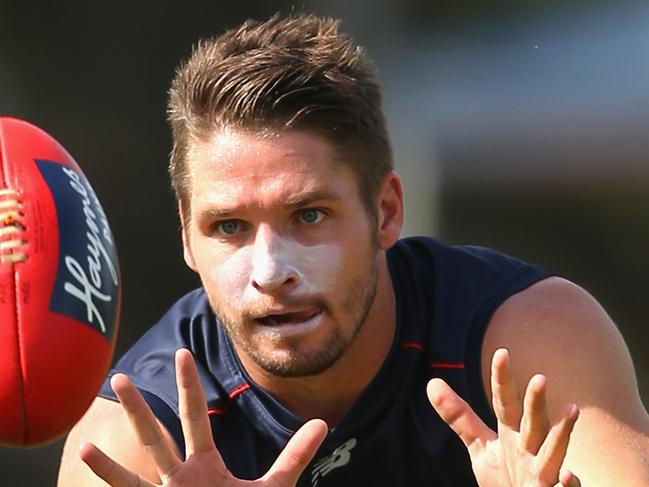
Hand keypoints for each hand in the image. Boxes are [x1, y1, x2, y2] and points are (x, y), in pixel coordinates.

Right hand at [79, 349, 327, 485]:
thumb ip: (294, 455)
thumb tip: (323, 422)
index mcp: (205, 464)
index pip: (196, 416)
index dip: (189, 386)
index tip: (182, 354)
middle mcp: (180, 476)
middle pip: (159, 433)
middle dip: (142, 407)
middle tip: (121, 376)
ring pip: (140, 461)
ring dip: (120, 443)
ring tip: (90, 425)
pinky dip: (109, 473)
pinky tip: (85, 452)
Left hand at [427, 348, 579, 486]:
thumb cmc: (508, 477)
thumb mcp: (481, 446)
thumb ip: (460, 417)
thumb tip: (432, 382)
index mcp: (512, 435)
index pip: (505, 404)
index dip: (502, 381)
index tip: (501, 353)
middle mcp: (530, 451)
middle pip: (533, 424)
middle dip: (535, 403)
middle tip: (539, 378)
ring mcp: (543, 475)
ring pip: (553, 453)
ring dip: (562, 434)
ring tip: (572, 408)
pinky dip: (569, 485)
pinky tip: (568, 475)